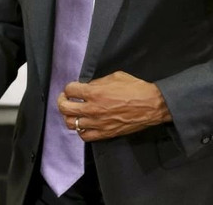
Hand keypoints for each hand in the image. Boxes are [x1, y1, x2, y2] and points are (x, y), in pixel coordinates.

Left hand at [57, 71, 171, 140]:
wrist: (151, 105)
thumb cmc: (135, 88)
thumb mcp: (114, 76)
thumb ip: (97, 82)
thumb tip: (87, 87)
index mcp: (94, 93)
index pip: (69, 90)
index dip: (69, 88)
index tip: (72, 88)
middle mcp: (92, 109)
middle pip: (64, 108)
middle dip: (62, 101)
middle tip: (65, 99)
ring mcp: (98, 123)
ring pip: (71, 124)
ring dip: (69, 116)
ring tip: (73, 112)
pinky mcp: (105, 133)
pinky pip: (84, 136)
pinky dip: (81, 130)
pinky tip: (84, 124)